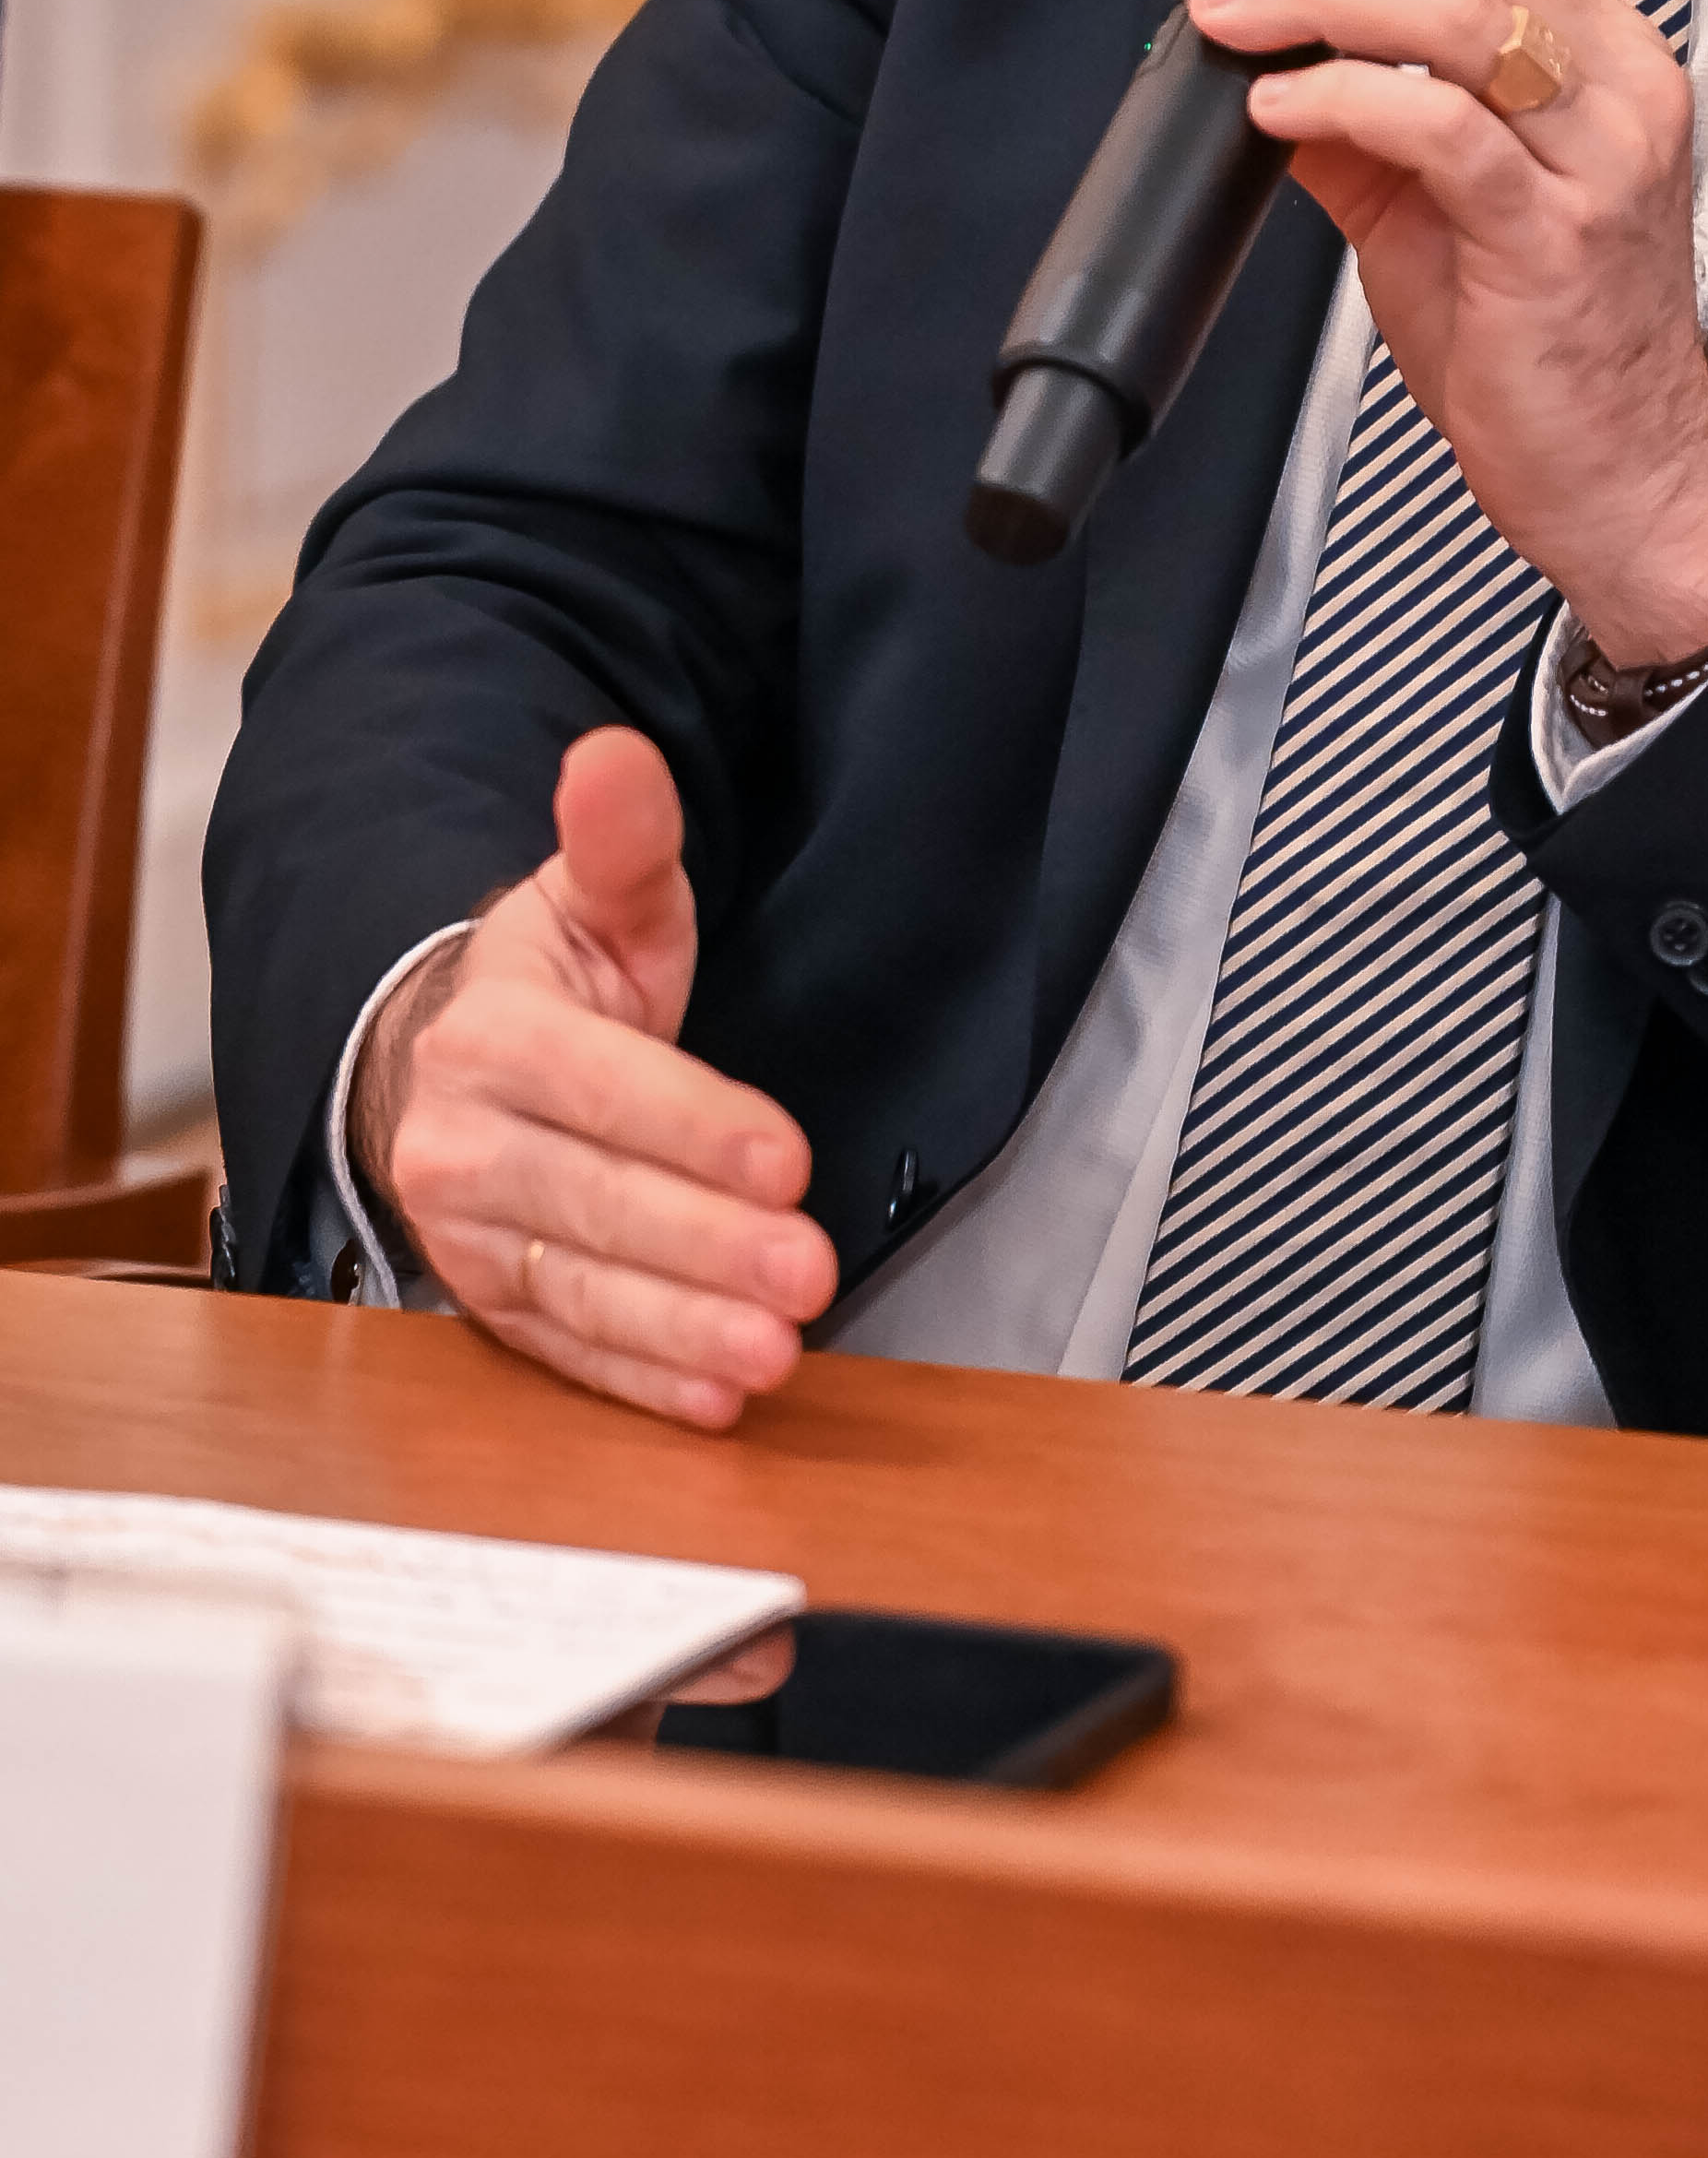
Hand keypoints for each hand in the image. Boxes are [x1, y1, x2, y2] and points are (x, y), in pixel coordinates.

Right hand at [349, 727, 836, 1431]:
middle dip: (706, 1246)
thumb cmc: (554, 980)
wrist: (447, 1064)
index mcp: (489, 1035)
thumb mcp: (597, 897)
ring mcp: (463, 1236)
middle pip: (594, 1203)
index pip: (597, 1088)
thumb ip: (621, 838)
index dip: (692, 1126)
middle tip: (810, 1274)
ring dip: (680, 1331)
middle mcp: (458, 1143)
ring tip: (773, 1357)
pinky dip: (639, 1381)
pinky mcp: (484, 1304)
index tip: (787, 1160)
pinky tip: (715, 1401)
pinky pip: (563, 1350)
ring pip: (578, 1290)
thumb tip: (615, 757)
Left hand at [1179, 0, 1707, 659]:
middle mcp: (1615, 87)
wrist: (1620, 471)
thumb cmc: (1545, 342)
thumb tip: (1262, 55)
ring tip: (1228, 9)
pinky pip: (1447, 132)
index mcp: (1597, 56)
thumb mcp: (1438, 204)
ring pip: (1462, 18)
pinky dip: (1350, 99)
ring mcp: (1599, 159)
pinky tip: (1280, 101)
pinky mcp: (1557, 235)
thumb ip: (1363, 123)